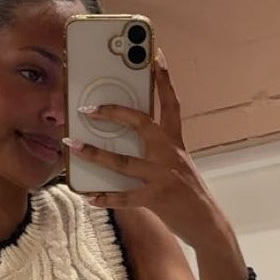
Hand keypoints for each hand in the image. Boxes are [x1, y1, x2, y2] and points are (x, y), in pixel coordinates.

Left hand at [66, 53, 227, 247]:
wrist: (207, 223)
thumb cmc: (186, 192)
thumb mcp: (177, 164)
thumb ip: (155, 150)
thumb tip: (122, 140)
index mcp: (175, 142)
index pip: (171, 103)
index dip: (164, 79)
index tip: (155, 55)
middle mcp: (170, 154)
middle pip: (142, 123)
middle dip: (114, 113)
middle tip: (88, 108)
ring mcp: (163, 176)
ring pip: (122, 162)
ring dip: (94, 154)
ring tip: (72, 146)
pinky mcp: (156, 199)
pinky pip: (123, 197)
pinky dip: (104, 197)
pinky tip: (89, 196)